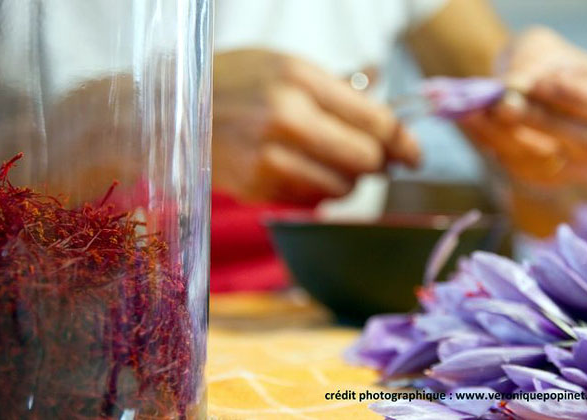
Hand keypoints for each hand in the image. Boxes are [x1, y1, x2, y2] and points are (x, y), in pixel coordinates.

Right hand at [213, 49, 419, 203]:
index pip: (375, 120)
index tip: (414, 154)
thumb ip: (340, 91)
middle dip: (377, 163)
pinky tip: (302, 173)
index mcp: (300, 79)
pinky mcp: (256, 188)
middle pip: (366, 160)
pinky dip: (317, 192)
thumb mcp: (286, 66)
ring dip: (347, 181)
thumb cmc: (236, 82)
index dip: (404, 141)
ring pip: (342, 188)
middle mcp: (287, 119)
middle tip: (374, 161)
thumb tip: (390, 123)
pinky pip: (311, 202)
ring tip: (331, 164)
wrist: (172, 109)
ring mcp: (269, 158)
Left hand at [460, 27, 586, 186]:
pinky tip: (471, 122)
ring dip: (506, 136)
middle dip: (541, 122)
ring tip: (476, 111)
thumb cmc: (544, 66)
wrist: (524, 92)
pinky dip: (491, 144)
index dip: (575, 96)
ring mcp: (580, 169)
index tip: (539, 81)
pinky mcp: (544, 181)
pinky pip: (518, 169)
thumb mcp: (543, 52)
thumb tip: (512, 90)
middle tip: (504, 104)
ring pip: (548, 161)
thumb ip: (533, 66)